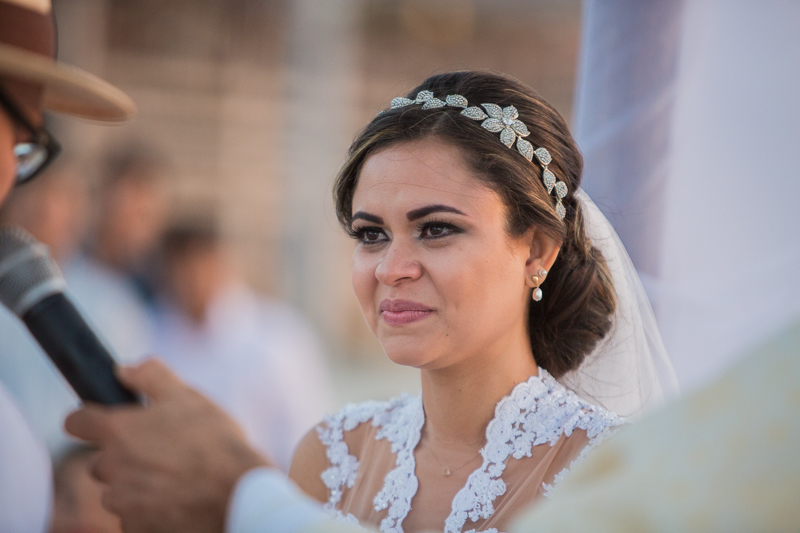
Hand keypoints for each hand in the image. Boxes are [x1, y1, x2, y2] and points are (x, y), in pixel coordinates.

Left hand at [65, 359, 270, 532]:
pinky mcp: (135, 527)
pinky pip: (134, 516)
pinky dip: (150, 509)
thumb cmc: (214, 442)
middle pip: (102, 459)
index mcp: (118, 431)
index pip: (76, 421)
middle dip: (125, 455)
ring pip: (119, 489)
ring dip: (138, 483)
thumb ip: (151, 376)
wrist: (237, 495)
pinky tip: (179, 499)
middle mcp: (111, 467)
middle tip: (163, 450)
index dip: (89, 418)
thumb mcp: (188, 397)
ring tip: (177, 477)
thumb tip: (124, 369)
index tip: (105, 421)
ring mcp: (121, 502)